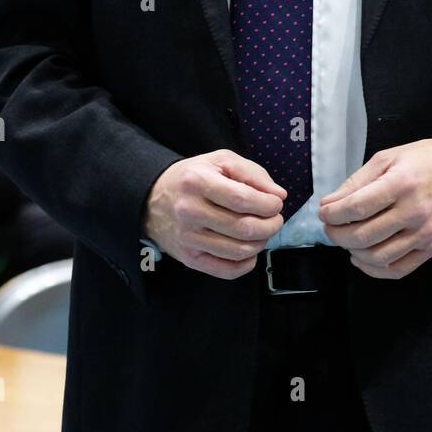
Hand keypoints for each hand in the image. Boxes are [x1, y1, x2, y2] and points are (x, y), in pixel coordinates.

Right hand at [141, 150, 286, 279]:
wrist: (152, 199)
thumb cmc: (192, 177)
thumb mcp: (220, 161)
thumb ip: (253, 173)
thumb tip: (279, 195)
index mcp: (198, 181)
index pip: (242, 199)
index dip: (268, 204)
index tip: (276, 203)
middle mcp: (190, 211)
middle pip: (243, 228)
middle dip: (270, 225)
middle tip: (275, 218)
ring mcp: (188, 238)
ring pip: (239, 251)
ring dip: (261, 242)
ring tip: (262, 231)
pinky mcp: (189, 258)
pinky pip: (226, 270)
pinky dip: (247, 264)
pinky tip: (250, 250)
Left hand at [318, 138, 431, 278]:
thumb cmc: (424, 161)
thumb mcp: (387, 158)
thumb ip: (356, 182)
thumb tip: (329, 203)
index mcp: (401, 184)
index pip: (357, 207)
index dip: (333, 214)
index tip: (324, 212)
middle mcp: (414, 212)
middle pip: (363, 236)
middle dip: (337, 234)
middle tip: (330, 227)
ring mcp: (424, 234)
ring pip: (377, 257)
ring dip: (352, 251)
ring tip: (346, 239)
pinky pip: (397, 270)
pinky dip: (373, 269)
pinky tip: (362, 257)